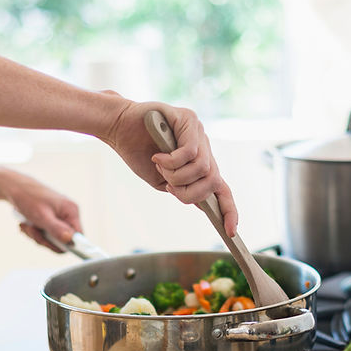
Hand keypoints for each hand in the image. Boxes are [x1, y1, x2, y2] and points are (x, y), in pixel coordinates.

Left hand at [5, 170, 82, 252]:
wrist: (14, 187)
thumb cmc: (28, 197)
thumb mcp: (42, 216)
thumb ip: (57, 229)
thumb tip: (70, 239)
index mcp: (71, 211)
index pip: (79, 236)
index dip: (67, 244)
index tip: (52, 244)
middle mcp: (68, 215)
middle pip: (64, 241)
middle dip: (46, 240)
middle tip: (33, 231)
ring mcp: (59, 218)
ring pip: (53, 240)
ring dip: (37, 236)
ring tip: (27, 225)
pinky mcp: (51, 220)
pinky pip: (46, 235)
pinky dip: (35, 232)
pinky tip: (27, 224)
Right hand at [101, 97, 238, 236]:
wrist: (119, 128)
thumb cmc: (139, 153)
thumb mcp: (163, 181)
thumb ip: (183, 190)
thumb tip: (202, 204)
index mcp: (200, 163)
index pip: (222, 188)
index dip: (229, 210)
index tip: (230, 231)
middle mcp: (204, 147)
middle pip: (214, 181)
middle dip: (190, 192)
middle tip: (169, 186)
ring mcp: (198, 133)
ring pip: (203, 168)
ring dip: (177, 176)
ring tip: (160, 167)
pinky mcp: (189, 119)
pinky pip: (190, 152)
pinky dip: (172, 161)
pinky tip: (158, 157)